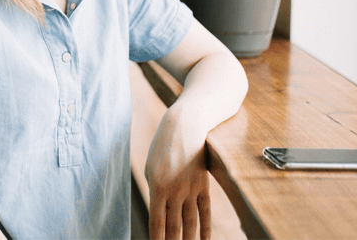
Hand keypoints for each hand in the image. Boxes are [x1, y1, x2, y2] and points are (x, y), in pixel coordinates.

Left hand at [145, 106, 211, 239]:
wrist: (184, 127)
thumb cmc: (162, 148)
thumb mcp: (151, 168)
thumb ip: (155, 192)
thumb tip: (158, 213)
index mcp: (157, 187)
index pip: (157, 222)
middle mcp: (175, 191)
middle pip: (174, 227)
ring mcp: (191, 190)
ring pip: (190, 223)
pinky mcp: (203, 186)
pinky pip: (205, 212)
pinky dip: (205, 229)